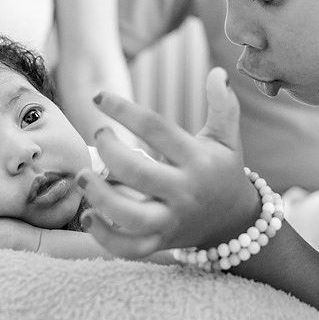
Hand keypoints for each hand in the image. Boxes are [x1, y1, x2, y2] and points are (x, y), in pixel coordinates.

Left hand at [76, 67, 258, 258]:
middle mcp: (185, 191)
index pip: (156, 129)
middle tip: (99, 134)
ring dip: (100, 196)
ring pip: (130, 216)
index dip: (124, 110)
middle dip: (110, 151)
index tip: (98, 96)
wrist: (235, 223)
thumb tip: (217, 71)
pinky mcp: (161, 242)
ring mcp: (172, 220)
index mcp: (197, 160)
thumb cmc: (223, 170)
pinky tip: (88, 215)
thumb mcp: (227, 137)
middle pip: (138, 173)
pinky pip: (129, 248)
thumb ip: (223, 104)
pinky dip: (105, 237)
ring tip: (83, 176)